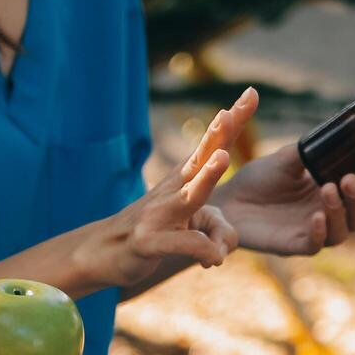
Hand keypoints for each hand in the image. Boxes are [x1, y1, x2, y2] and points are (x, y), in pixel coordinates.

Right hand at [88, 88, 259, 289]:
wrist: (101, 252)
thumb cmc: (151, 235)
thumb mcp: (187, 229)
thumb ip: (215, 232)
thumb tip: (223, 252)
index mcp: (183, 181)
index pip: (211, 145)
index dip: (231, 121)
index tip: (252, 93)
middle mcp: (171, 191)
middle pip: (200, 158)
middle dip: (217, 134)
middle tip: (230, 112)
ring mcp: (158, 215)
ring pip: (189, 195)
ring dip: (207, 175)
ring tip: (223, 158)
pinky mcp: (149, 242)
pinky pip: (183, 243)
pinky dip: (203, 251)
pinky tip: (213, 261)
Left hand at [214, 144, 354, 256]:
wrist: (226, 199)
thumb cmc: (258, 179)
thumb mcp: (289, 157)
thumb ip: (314, 148)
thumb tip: (340, 130)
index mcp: (334, 191)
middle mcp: (329, 214)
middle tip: (348, 177)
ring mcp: (313, 231)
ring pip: (343, 232)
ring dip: (341, 211)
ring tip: (327, 188)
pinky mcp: (293, 246)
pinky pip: (316, 246)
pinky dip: (320, 232)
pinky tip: (316, 217)